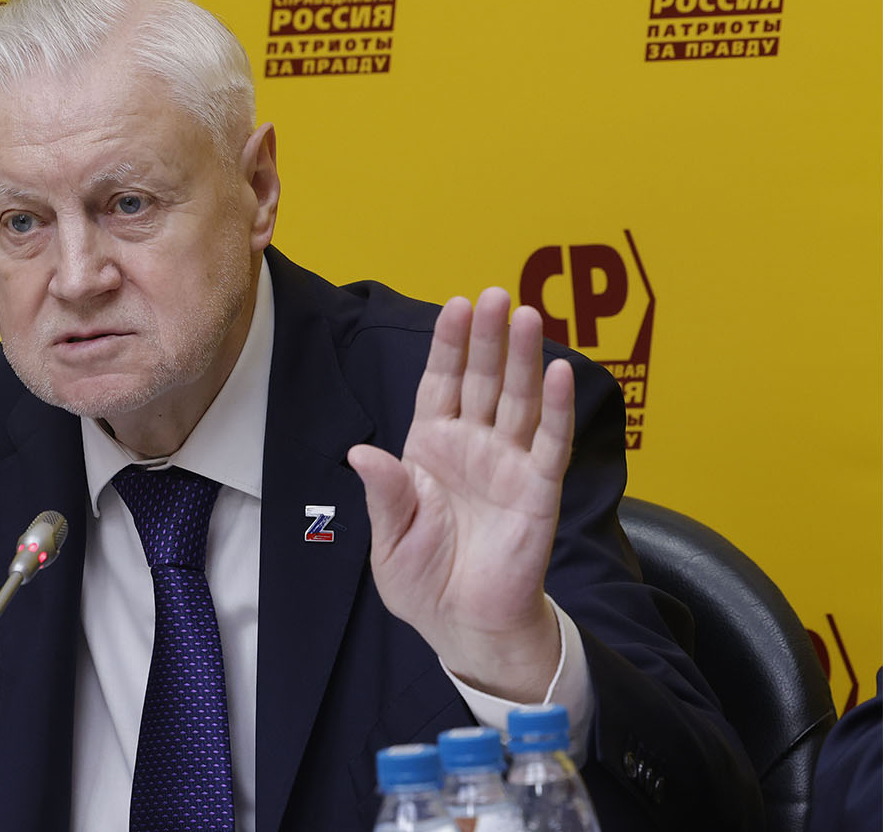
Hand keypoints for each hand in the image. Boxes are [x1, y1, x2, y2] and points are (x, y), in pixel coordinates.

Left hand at [347, 287, 574, 701]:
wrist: (463, 626)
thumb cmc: (424, 580)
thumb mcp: (390, 538)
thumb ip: (384, 494)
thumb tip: (361, 454)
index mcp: (430, 448)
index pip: (440, 383)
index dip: (449, 345)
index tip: (457, 304)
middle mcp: (472, 446)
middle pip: (482, 380)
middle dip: (489, 338)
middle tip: (498, 295)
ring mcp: (507, 465)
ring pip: (518, 400)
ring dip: (524, 358)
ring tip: (528, 316)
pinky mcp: (537, 491)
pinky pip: (548, 443)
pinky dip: (555, 409)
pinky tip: (559, 372)